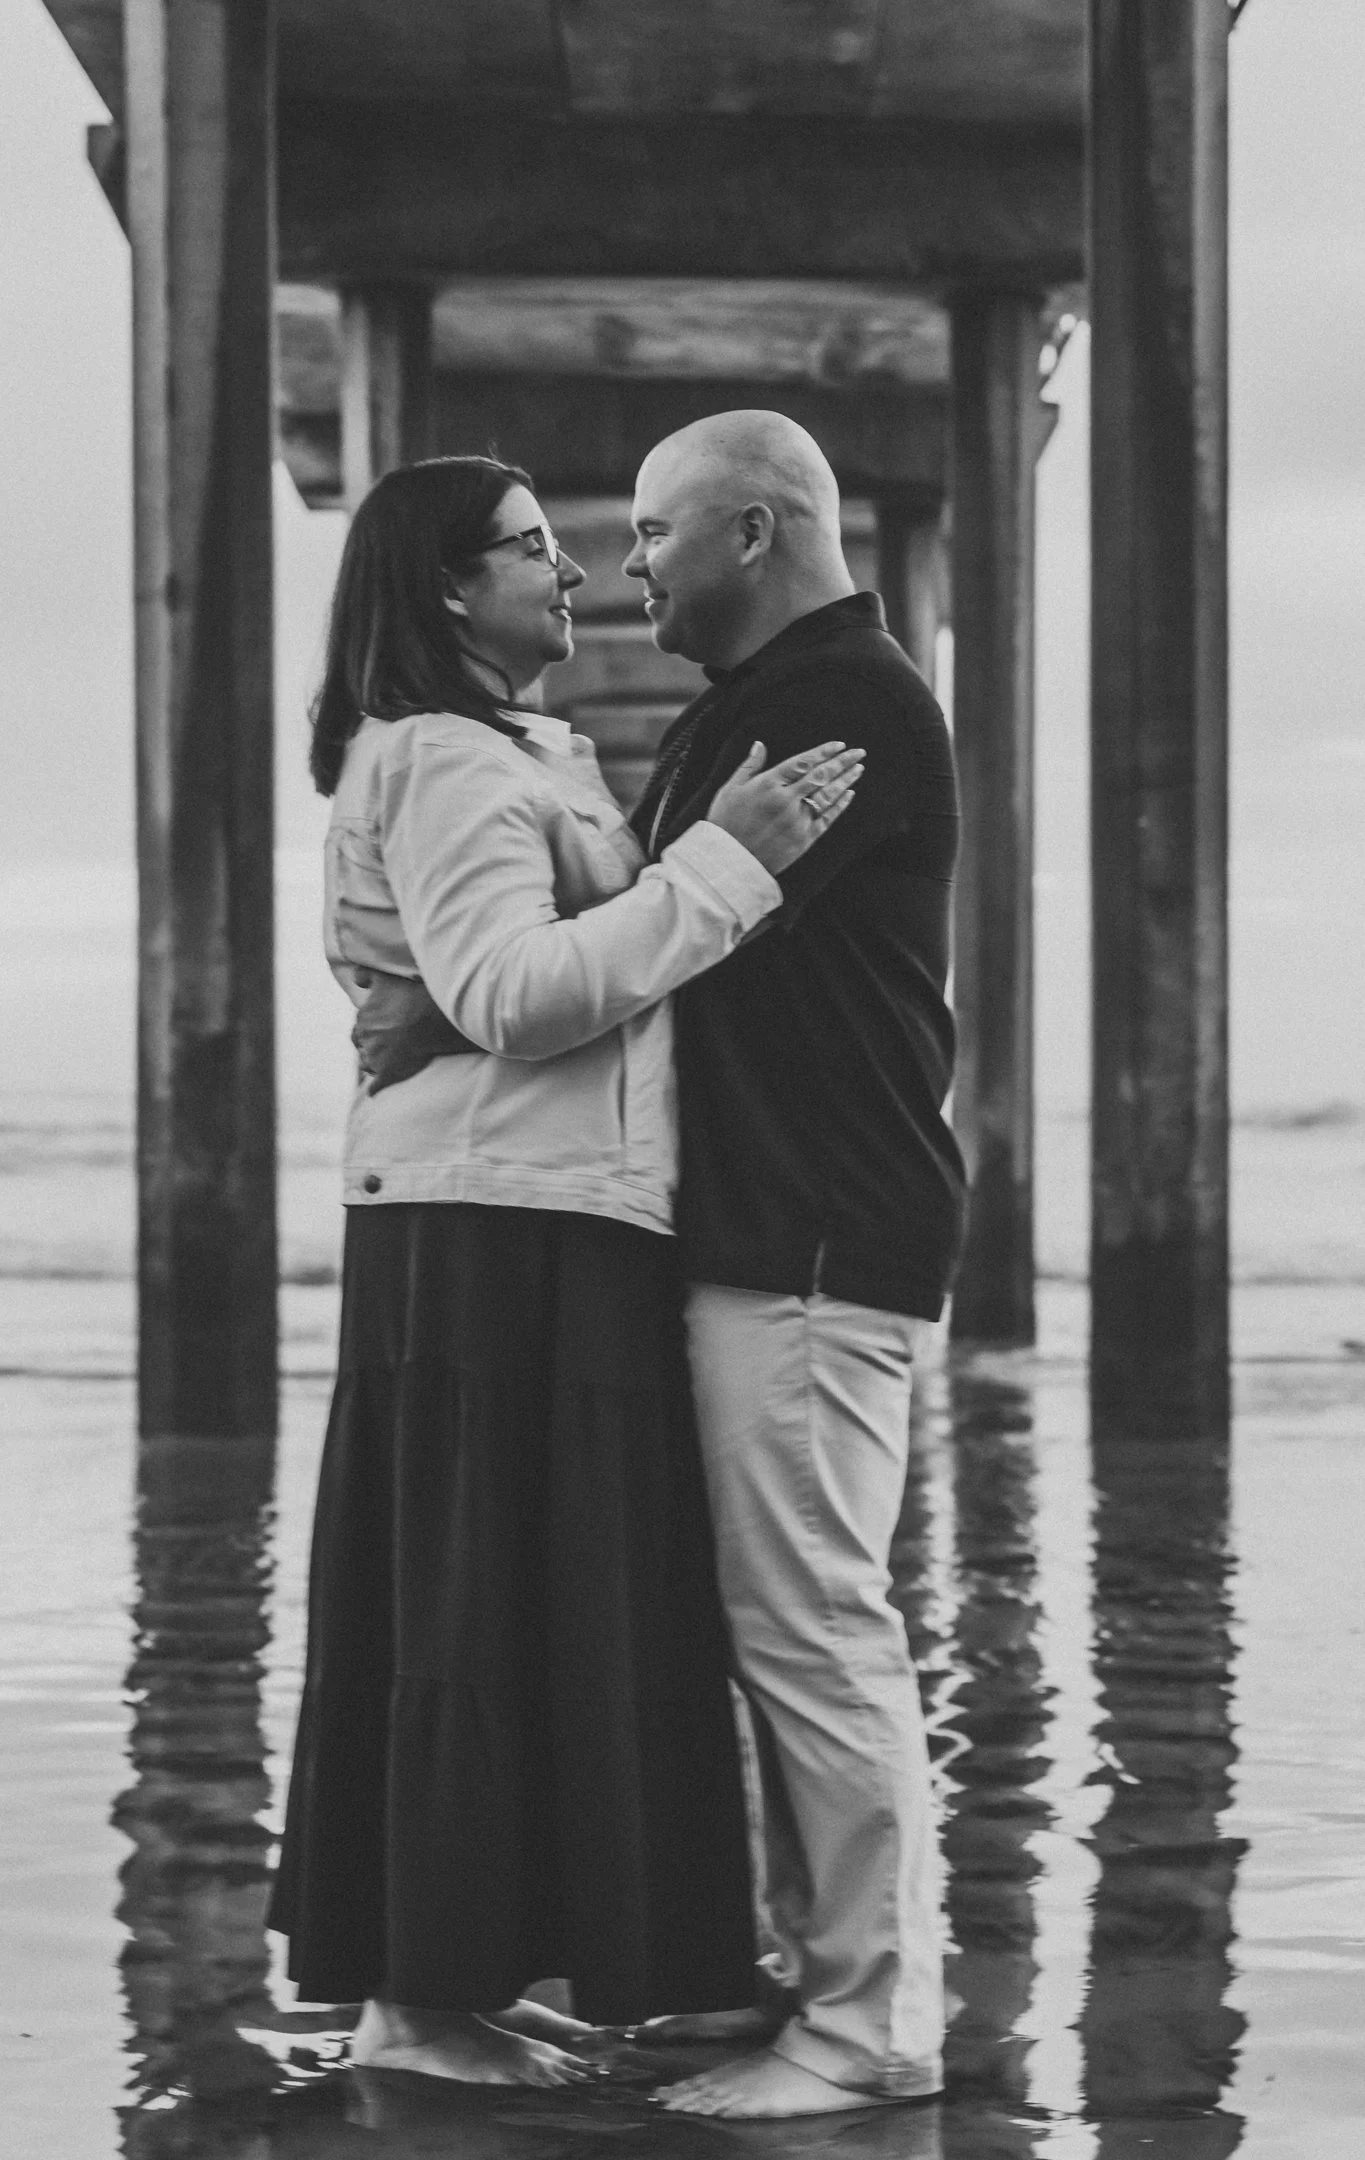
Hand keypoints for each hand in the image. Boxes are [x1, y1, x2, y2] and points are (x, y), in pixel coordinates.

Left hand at [351, 969, 478, 1092]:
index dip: (368, 1027)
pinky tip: (374, 1092)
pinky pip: (376, 1086)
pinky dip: (374, 1089)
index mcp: (363, 1019)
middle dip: (369, 1045)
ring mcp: (376, 1059)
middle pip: (362, 1045)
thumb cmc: (410, 996)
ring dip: (371, 1063)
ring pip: (367, 1064)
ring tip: (381, 1062)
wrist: (431, 1019)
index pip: (359, 1027)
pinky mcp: (388, 1074)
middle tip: (382, 1044)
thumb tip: (356, 978)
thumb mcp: (384, 977)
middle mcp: (365, 1040)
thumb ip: (366, 974)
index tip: (379, 1027)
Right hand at [703, 740, 862, 876]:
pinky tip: (849, 794)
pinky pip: (827, 818)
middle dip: (842, 762)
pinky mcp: (803, 839)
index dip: (823, 752)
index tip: (839, 745)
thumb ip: (749, 766)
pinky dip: (839, 806)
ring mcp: (797, 820)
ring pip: (828, 795)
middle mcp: (786, 800)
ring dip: (845, 781)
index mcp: (768, 784)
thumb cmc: (725, 824)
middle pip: (821, 776)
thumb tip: (759, 744)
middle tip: (858, 752)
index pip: (803, 762)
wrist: (729, 862)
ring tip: (858, 769)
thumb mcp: (730, 789)